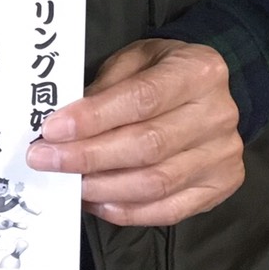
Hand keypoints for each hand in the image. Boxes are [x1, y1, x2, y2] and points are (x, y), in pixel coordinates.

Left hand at [24, 38, 243, 227]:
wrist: (214, 90)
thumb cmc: (165, 70)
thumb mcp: (136, 57)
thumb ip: (106, 86)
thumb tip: (64, 124)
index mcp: (197, 71)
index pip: (140, 99)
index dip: (93, 118)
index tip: (53, 130)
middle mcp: (217, 114)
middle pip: (146, 146)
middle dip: (88, 156)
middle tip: (46, 160)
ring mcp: (222, 155)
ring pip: (155, 183)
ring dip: (103, 188)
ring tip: (68, 182)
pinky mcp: (221, 186)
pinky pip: (169, 210)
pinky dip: (128, 211)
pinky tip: (97, 202)